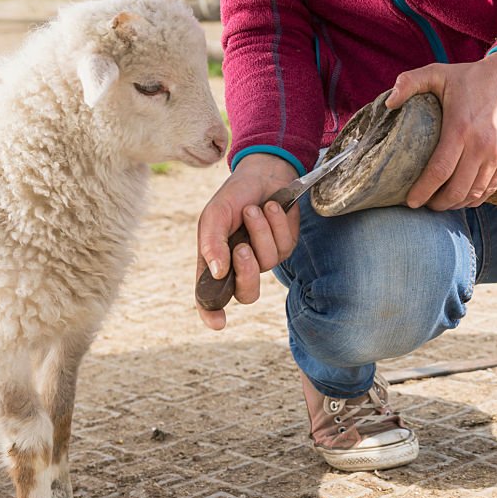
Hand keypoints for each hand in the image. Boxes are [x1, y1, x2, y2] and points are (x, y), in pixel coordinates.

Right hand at [196, 153, 299, 328]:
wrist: (262, 174)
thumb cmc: (233, 197)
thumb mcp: (214, 215)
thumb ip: (212, 243)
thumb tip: (216, 273)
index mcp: (215, 263)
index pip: (210, 297)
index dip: (211, 313)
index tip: (218, 322)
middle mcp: (240, 266)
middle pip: (247, 293)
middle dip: (247, 271)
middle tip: (242, 246)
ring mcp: (264, 258)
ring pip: (267, 262)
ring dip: (260, 231)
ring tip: (254, 209)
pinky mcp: (286, 247)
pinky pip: (284, 245)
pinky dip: (276, 223)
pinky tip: (271, 207)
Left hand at [386, 52, 496, 210]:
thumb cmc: (470, 78)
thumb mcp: (438, 72)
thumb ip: (409, 82)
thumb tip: (388, 103)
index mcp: (460, 128)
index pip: (439, 171)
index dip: (423, 191)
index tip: (411, 201)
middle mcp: (481, 145)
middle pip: (457, 189)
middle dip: (438, 203)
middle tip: (423, 204)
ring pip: (474, 193)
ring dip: (456, 204)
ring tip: (440, 203)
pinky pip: (490, 189)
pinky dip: (474, 199)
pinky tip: (461, 198)